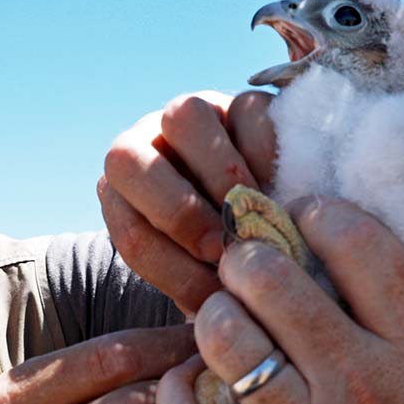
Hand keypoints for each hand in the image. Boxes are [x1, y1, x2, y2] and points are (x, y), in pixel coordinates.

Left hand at [98, 91, 278, 313]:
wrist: (275, 226)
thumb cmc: (231, 264)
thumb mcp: (208, 285)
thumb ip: (196, 291)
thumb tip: (217, 300)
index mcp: (123, 196)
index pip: (124, 226)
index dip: (167, 260)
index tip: (213, 283)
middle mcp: (146, 146)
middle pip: (125, 157)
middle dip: (177, 212)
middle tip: (222, 247)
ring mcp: (192, 118)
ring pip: (182, 116)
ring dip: (218, 172)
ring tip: (253, 209)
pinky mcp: (243, 102)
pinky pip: (246, 112)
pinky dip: (263, 153)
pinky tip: (279, 185)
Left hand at [154, 197, 403, 403]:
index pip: (359, 245)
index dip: (319, 215)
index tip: (302, 217)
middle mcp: (358, 382)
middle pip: (272, 280)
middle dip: (247, 259)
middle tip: (245, 267)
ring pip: (225, 336)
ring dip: (213, 316)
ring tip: (221, 318)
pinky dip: (173, 392)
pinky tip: (184, 379)